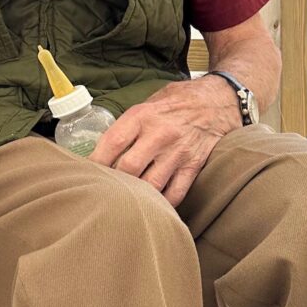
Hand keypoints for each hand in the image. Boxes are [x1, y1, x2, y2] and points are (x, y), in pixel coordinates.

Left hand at [89, 76, 241, 205]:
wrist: (220, 99)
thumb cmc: (177, 101)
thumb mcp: (148, 102)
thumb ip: (128, 125)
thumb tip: (103, 149)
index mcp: (142, 115)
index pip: (112, 142)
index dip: (96, 161)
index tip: (86, 172)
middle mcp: (160, 134)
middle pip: (129, 168)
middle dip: (114, 182)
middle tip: (104, 190)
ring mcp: (178, 152)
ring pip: (151, 184)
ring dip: (137, 196)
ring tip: (124, 202)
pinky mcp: (194, 166)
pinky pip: (176, 192)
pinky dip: (162, 203)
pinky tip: (152, 206)